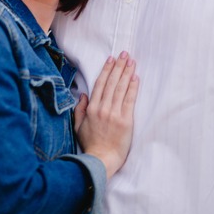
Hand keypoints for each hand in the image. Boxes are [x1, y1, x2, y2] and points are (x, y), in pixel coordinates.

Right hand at [74, 52, 138, 178]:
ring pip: (121, 88)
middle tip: (124, 54)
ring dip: (126, 73)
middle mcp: (102, 108)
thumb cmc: (90, 144)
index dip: (106, 70)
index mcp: (91, 108)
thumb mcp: (78, 126)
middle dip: (118, 67)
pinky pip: (129, 100)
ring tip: (131, 62)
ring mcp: (114, 113)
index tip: (111, 59)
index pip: (100, 84)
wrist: (101, 159)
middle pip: (112, 83)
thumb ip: (80, 109)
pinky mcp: (125, 120)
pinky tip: (135, 78)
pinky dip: (132, 87)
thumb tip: (83, 95)